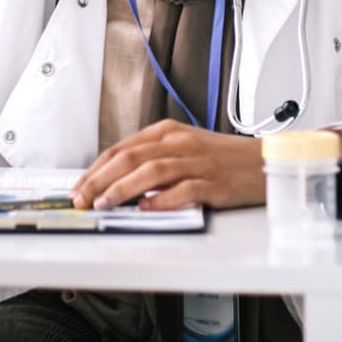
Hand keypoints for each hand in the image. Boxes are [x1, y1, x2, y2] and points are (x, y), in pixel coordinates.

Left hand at [69, 120, 264, 212]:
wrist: (263, 162)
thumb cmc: (220, 159)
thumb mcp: (182, 149)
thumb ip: (151, 160)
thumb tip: (114, 182)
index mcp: (167, 132)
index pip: (121, 148)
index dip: (95, 169)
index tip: (78, 188)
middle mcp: (179, 143)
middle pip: (130, 158)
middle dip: (100, 180)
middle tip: (82, 199)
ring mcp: (197, 162)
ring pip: (152, 171)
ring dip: (123, 189)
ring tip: (105, 204)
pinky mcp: (214, 183)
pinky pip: (184, 190)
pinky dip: (162, 200)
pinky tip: (146, 209)